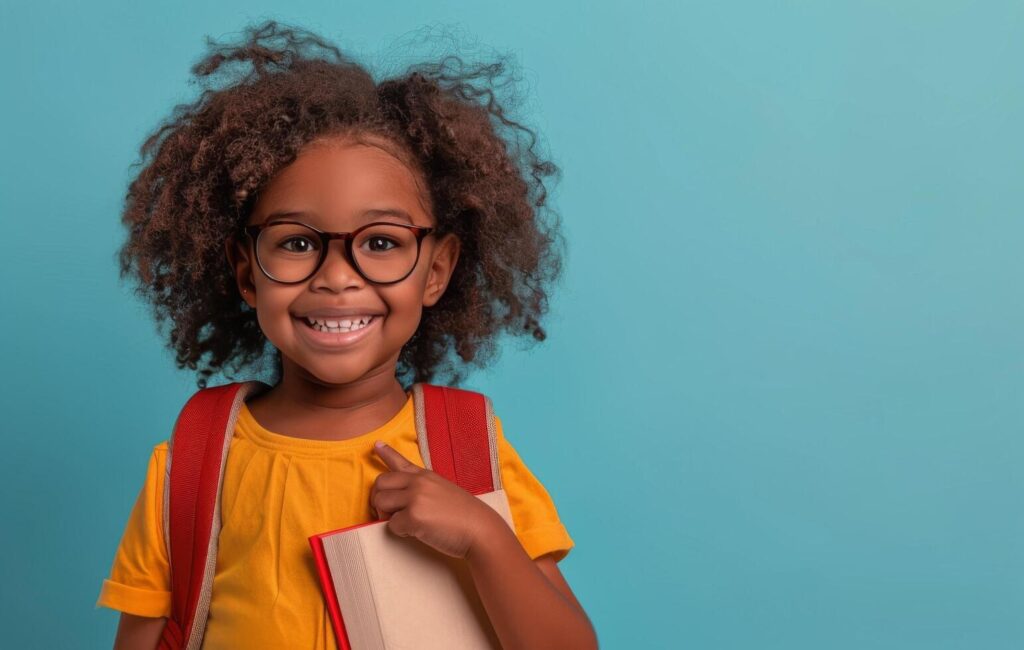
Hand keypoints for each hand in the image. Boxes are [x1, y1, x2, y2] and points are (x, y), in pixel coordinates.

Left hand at [369, 440, 503, 559]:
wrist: (480, 530)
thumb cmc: (464, 516)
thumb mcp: (444, 491)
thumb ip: (423, 490)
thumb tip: (401, 501)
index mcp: (425, 476)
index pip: (400, 461)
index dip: (386, 453)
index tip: (376, 445)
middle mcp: (418, 482)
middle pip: (380, 483)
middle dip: (379, 499)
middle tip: (389, 513)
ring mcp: (415, 497)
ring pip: (380, 502)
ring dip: (386, 516)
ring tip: (405, 523)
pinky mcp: (413, 517)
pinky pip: (391, 525)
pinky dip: (401, 532)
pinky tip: (419, 532)